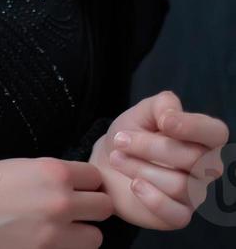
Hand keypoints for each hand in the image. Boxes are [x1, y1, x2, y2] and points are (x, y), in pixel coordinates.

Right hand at [0, 156, 111, 248]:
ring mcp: (56, 233)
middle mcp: (61, 201)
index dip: (85, 183)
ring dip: (81, 234)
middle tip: (72, 211)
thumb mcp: (17, 167)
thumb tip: (72, 186)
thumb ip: (49, 175)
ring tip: (60, 231)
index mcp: (53, 172)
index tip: (76, 188)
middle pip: (104, 207)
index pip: (95, 177)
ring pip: (95, 237)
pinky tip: (45, 242)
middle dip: (90, 209)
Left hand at [89, 90, 230, 229]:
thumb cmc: (129, 135)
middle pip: (194, 158)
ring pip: (180, 184)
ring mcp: (194, 193)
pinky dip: (152, 199)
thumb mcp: (140, 113)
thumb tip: (171, 116)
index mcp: (201, 138)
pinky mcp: (178, 215)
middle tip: (120, 140)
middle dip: (150, 147)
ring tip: (116, 159)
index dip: (194, 127)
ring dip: (139, 169)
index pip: (216, 133)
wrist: (105, 164)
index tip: (164, 123)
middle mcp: (205, 168)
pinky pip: (176, 214)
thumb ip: (160, 105)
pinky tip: (134, 185)